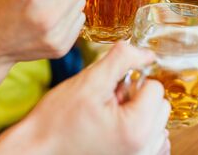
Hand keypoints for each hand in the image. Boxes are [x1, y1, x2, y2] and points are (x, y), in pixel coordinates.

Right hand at [0, 43, 170, 154]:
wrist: (37, 149)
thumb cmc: (57, 121)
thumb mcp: (89, 81)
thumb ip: (122, 60)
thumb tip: (147, 53)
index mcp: (137, 128)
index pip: (155, 88)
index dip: (130, 81)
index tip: (109, 91)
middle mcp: (145, 149)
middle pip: (160, 105)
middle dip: (136, 98)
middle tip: (108, 103)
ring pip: (157, 122)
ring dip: (138, 114)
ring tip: (109, 118)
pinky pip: (153, 140)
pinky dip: (139, 131)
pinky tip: (115, 130)